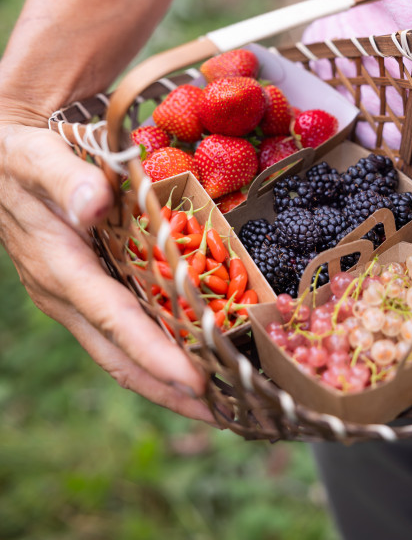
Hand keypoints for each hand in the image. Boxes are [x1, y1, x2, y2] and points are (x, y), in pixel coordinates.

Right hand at [0, 116, 213, 423]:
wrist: (0, 162)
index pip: (114, 322)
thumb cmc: (21, 160)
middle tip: (227, 413)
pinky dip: (157, 350)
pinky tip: (189, 352)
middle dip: (171, 392)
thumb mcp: (38, 160)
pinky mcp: (85, 288)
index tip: (198, 383)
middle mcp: (67, 295)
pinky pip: (123, 331)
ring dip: (168, 380)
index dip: (156, 355)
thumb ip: (67, 180)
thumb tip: (96, 204)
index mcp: (60, 269)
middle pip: (120, 359)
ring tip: (219, 398)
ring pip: (122, 352)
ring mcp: (75, 297)